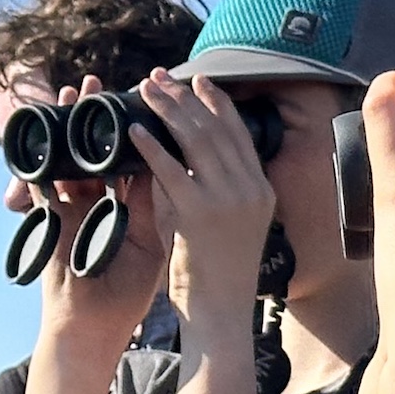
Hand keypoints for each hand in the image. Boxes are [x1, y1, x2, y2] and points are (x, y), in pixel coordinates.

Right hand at [27, 78, 175, 356]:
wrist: (93, 329)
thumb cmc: (123, 294)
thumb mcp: (149, 246)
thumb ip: (156, 209)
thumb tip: (174, 172)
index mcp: (122, 207)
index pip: (130, 158)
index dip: (137, 129)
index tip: (148, 99)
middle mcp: (95, 203)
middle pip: (95, 149)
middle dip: (98, 114)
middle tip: (97, 81)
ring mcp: (70, 211)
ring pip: (67, 158)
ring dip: (66, 126)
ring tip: (69, 92)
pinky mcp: (50, 224)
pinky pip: (42, 186)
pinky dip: (40, 159)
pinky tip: (38, 135)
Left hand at [126, 70, 278, 329]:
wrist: (221, 315)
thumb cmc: (216, 277)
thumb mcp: (223, 226)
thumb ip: (208, 191)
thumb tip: (177, 160)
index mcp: (261, 190)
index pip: (239, 133)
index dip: (216, 103)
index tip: (196, 81)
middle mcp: (251, 189)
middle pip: (216, 128)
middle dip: (186, 97)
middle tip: (160, 77)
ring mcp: (228, 200)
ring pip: (195, 139)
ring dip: (167, 110)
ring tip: (144, 90)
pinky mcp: (200, 213)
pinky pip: (170, 169)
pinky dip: (150, 145)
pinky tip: (133, 130)